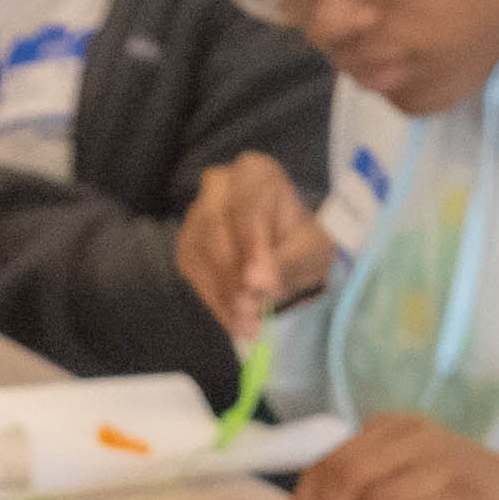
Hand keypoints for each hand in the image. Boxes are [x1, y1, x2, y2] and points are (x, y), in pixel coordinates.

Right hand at [177, 154, 344, 334]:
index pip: (247, 209)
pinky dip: (214, 300)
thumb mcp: (312, 250)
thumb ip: (289, 263)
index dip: (253, 249)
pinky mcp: (187, 242)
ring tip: (247, 326)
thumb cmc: (303, 242)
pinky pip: (193, 272)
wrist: (286, 249)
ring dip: (224, 295)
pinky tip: (234, 320)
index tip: (263, 286)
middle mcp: (219, 186)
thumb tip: (259, 284)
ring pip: (200, 253)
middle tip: (253, 316)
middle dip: (235, 279)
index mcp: (255, 173)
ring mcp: (197, 213)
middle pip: (216, 230)